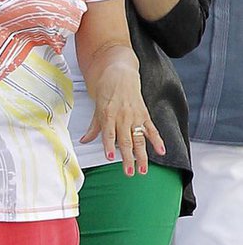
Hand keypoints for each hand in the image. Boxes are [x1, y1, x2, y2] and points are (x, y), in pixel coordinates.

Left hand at [82, 58, 165, 174]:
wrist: (119, 72)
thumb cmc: (105, 89)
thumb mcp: (96, 107)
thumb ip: (94, 126)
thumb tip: (85, 141)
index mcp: (108, 115)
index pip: (109, 134)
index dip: (110, 146)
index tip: (110, 157)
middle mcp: (122, 116)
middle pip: (126, 141)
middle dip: (127, 158)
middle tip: (128, 172)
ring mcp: (135, 116)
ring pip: (139, 139)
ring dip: (142, 156)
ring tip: (142, 170)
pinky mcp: (144, 114)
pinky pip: (151, 129)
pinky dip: (157, 140)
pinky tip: (161, 151)